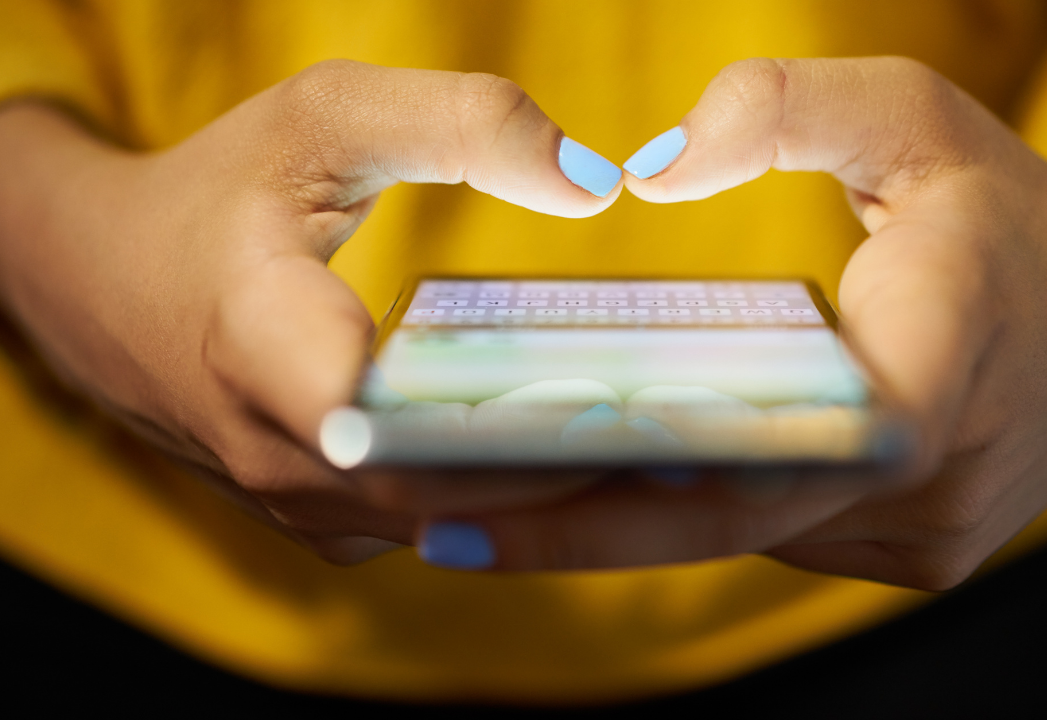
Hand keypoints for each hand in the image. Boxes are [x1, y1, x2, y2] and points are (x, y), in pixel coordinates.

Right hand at [0, 60, 623, 562]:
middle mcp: (275, 454)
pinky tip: (582, 457)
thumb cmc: (220, 192)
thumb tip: (597, 182)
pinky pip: (429, 526)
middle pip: (447, 492)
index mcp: (261, 345)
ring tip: (665, 450)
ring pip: (447, 525)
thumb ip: (462, 124)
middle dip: (569, 470)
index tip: (625, 408)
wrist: (103, 282)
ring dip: (548, 494)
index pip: (397, 427)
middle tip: (696, 434)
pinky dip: (504, 500)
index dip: (515, 430)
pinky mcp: (319, 518)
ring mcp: (295, 502)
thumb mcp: (326, 118)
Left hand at [452, 58, 1046, 587]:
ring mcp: (928, 535)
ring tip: (485, 502)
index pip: (775, 447)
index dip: (625, 485)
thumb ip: (784, 110)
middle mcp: (933, 478)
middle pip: (727, 518)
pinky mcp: (917, 554)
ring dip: (624, 524)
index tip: (490, 492)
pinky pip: (779, 536)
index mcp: (940, 358)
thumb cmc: (1005, 208)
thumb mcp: (912, 115)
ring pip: (746, 537)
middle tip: (430, 515)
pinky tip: (601, 489)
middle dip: (575, 523)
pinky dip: (692, 515)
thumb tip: (649, 167)